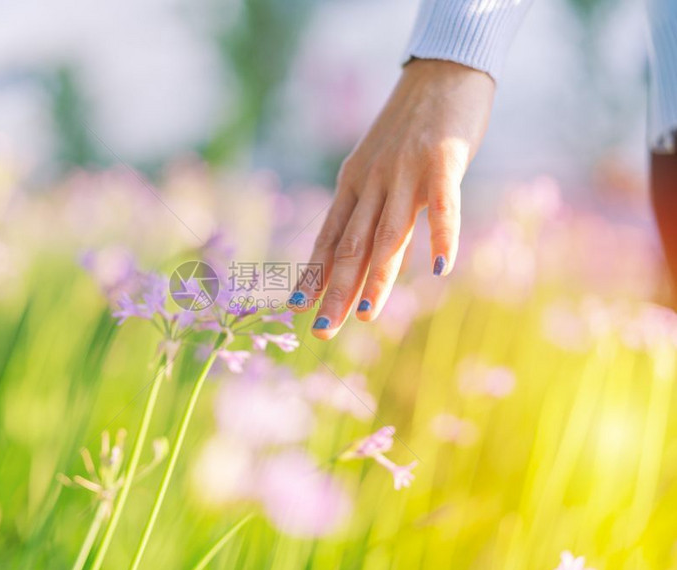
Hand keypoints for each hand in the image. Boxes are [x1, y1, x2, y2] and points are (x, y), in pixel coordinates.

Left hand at [288, 59, 495, 339]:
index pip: (329, 238)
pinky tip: (439, 269)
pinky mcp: (442, 160)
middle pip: (351, 246)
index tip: (295, 307)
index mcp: (353, 183)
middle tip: (320, 331)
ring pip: (388, 234)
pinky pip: (442, 205)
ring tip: (365, 316)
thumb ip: (375, 207)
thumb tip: (372, 255)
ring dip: (376, 278)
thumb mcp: (380, 165)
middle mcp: (372, 182)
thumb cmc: (412, 125)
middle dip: (334, 292)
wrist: (442, 69)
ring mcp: (406, 172)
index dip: (312, 274)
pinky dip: (442, 236)